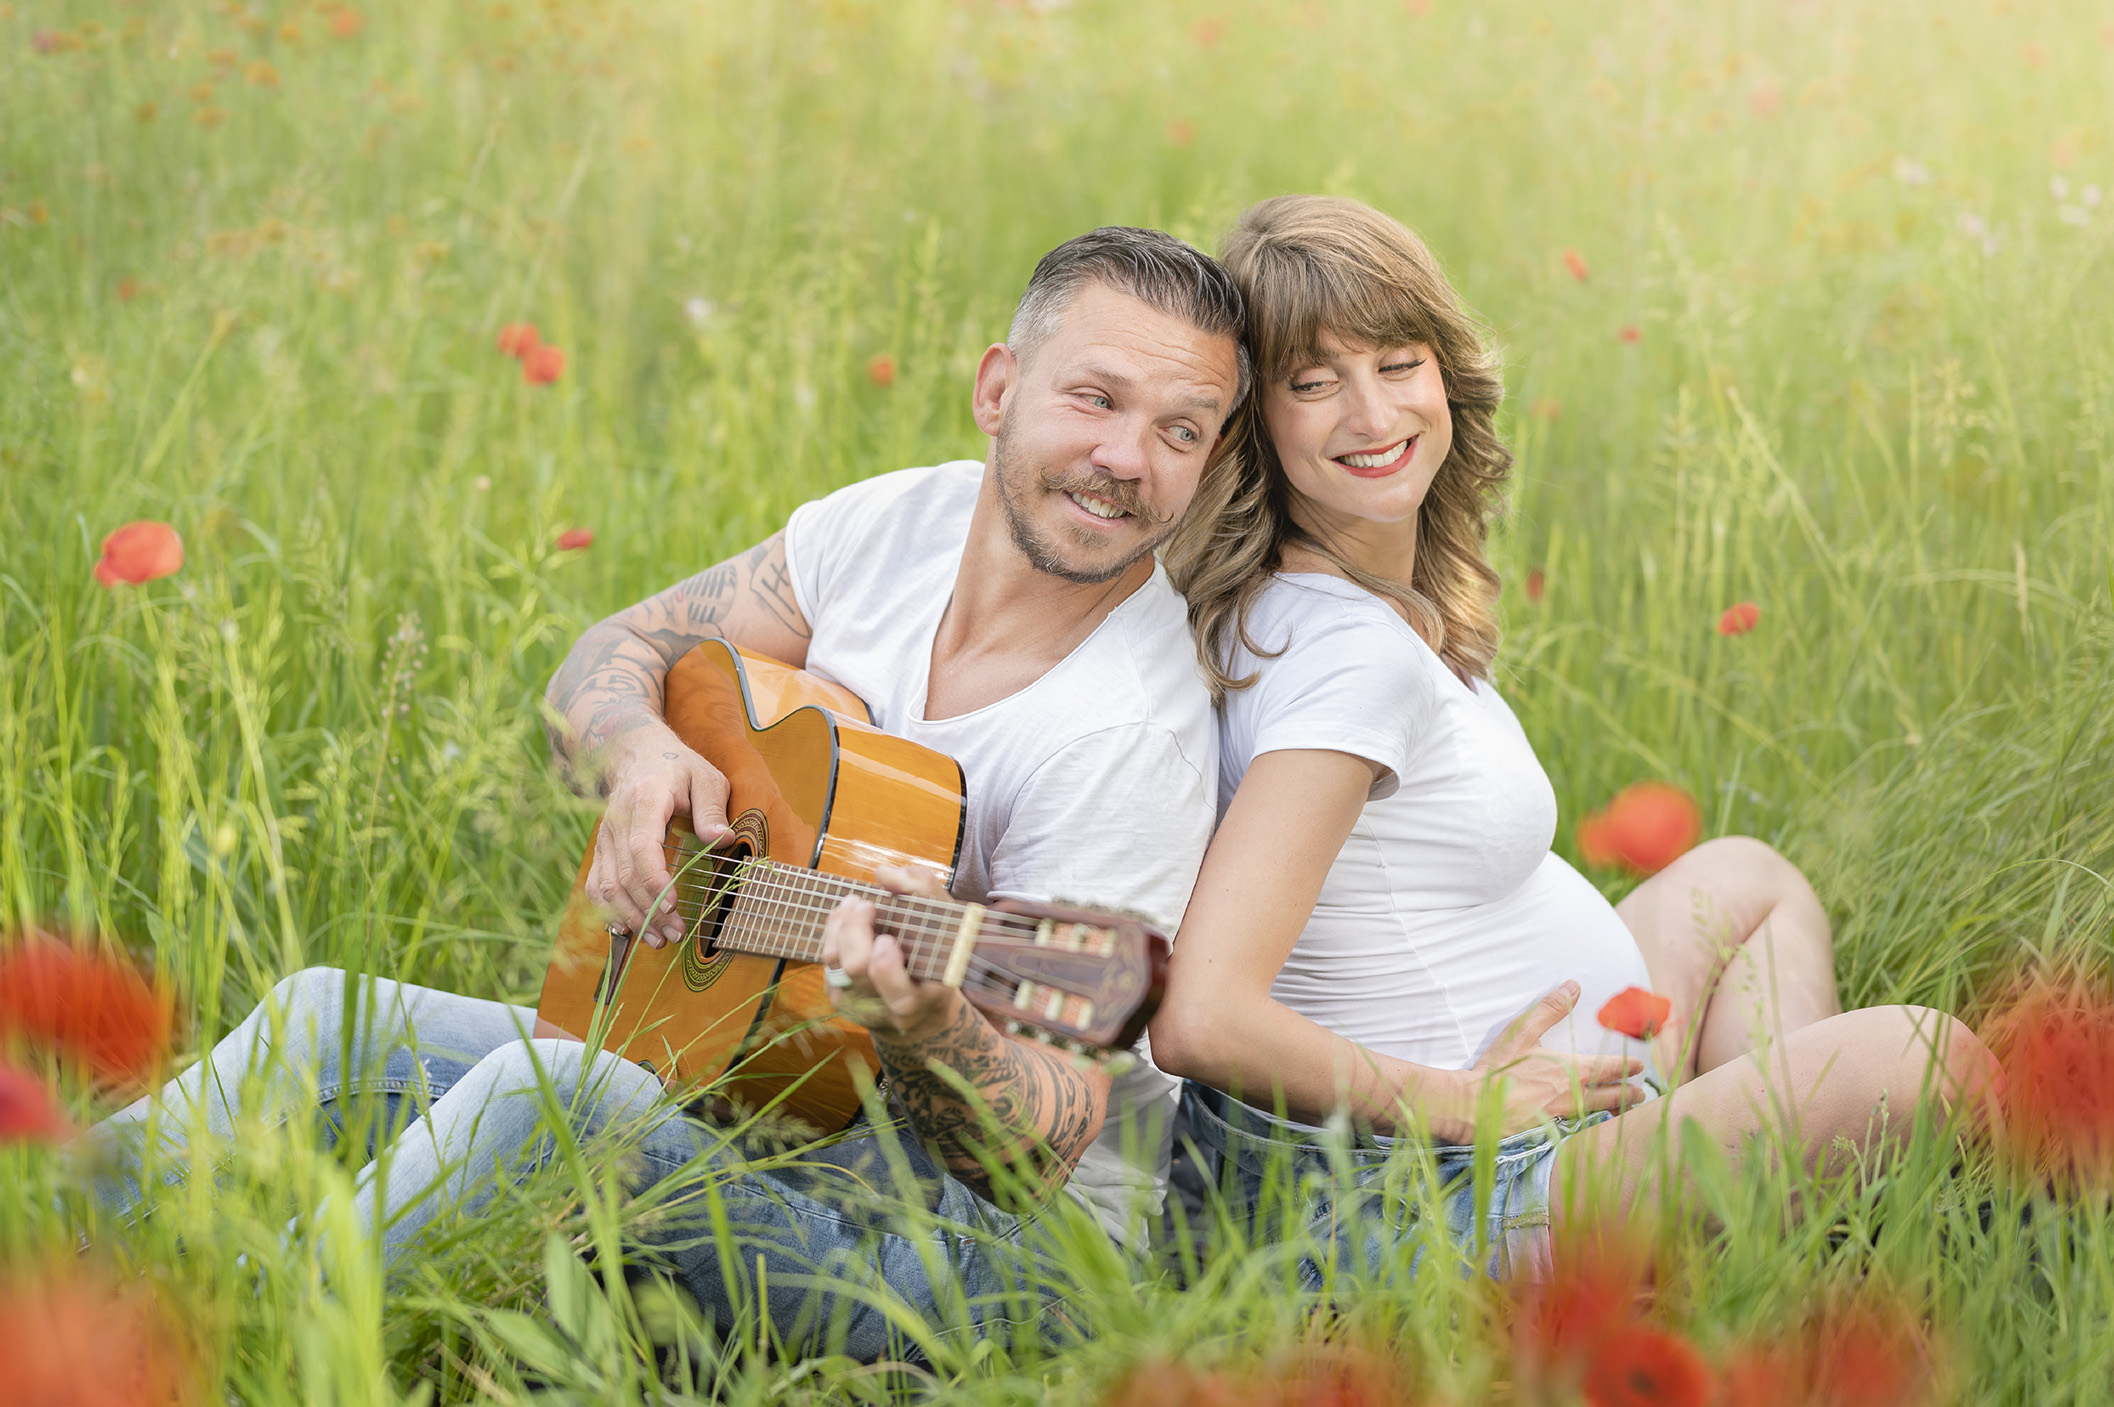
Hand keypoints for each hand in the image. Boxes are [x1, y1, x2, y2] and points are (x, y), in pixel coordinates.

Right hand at [586, 723, 732, 947]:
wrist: (635, 753)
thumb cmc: (677, 767)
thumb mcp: (705, 776)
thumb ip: (712, 807)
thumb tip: (722, 838)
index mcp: (645, 801)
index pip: (641, 847)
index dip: (654, 880)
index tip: (673, 905)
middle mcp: (617, 822)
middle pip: (624, 875)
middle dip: (649, 910)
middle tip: (676, 933)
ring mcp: (605, 838)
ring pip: (606, 886)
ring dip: (631, 917)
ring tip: (658, 939)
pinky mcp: (602, 850)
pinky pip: (596, 886)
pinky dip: (609, 911)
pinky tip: (629, 930)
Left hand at [817, 863, 961, 1042]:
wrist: (922, 1007)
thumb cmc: (937, 956)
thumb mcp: (946, 923)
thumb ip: (922, 891)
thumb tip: (884, 873)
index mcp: (925, 998)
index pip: (901, 997)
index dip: (887, 969)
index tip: (887, 940)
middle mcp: (890, 1010)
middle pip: (857, 968)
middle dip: (855, 929)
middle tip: (868, 905)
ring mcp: (862, 1007)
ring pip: (835, 964)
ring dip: (840, 925)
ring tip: (856, 904)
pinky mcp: (841, 1000)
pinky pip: (826, 964)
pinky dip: (833, 934)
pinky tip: (847, 920)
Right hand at [1457, 981, 1645, 1140]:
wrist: (1476, 1107)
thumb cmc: (1500, 1068)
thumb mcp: (1522, 1031)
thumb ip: (1549, 1009)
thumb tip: (1573, 986)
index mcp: (1573, 1069)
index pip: (1611, 1067)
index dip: (1628, 1067)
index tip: (1639, 1067)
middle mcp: (1576, 1095)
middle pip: (1613, 1096)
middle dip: (1629, 1094)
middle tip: (1640, 1094)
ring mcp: (1566, 1116)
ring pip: (1601, 1114)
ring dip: (1616, 1111)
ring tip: (1624, 1110)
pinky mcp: (1553, 1131)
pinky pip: (1583, 1127)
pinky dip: (1594, 1124)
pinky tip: (1593, 1124)